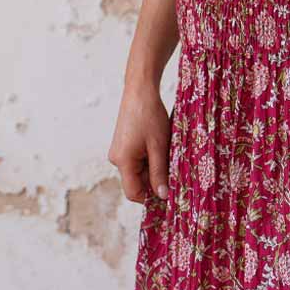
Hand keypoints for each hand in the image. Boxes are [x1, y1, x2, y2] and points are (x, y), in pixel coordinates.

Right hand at [108, 81, 170, 203]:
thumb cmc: (150, 116)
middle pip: (136, 182)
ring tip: (166, 154)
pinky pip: (137, 161)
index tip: (169, 195)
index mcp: (123, 161)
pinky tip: (159, 148)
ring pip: (138, 171)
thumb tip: (162, 196)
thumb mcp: (159, 147)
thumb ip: (159, 173)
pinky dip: (149, 159)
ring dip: (154, 168)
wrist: (140, 91)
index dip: (151, 198)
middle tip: (174, 171)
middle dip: (155, 180)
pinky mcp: (122, 145)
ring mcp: (118, 151)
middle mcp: (116, 159)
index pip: (133, 193)